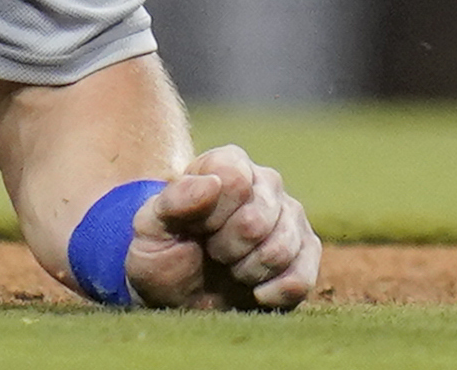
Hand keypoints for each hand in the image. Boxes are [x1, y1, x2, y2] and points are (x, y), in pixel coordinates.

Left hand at [125, 146, 318, 311]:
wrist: (177, 293)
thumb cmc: (162, 251)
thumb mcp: (150, 226)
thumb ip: (174, 200)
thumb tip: (212, 183)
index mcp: (229, 164)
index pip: (235, 181)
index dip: (211, 216)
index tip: (196, 228)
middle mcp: (266, 184)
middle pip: (257, 220)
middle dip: (227, 249)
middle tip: (212, 253)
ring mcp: (290, 218)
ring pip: (282, 249)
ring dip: (248, 271)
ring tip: (232, 270)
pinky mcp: (305, 254)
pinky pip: (304, 276)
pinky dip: (275, 292)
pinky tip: (255, 293)